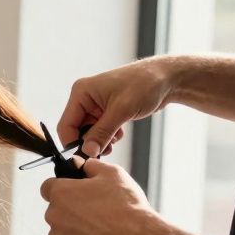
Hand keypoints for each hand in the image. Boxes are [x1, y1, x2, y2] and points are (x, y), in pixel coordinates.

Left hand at [39, 159, 158, 234]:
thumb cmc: (126, 206)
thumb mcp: (112, 173)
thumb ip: (90, 166)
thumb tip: (82, 164)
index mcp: (60, 193)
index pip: (48, 187)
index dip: (62, 187)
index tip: (75, 191)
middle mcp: (53, 215)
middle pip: (56, 209)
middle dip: (71, 208)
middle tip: (95, 210)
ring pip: (61, 229)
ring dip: (74, 227)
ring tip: (100, 227)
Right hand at [57, 57, 177, 157]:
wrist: (168, 78)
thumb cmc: (145, 84)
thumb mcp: (122, 110)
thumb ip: (102, 132)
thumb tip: (87, 151)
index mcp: (81, 92)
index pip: (66, 125)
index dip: (73, 142)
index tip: (86, 156)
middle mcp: (85, 98)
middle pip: (77, 130)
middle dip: (90, 142)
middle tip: (105, 149)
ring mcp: (96, 105)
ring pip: (89, 132)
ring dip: (101, 140)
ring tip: (115, 140)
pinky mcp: (107, 111)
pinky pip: (100, 130)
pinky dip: (108, 136)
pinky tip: (120, 132)